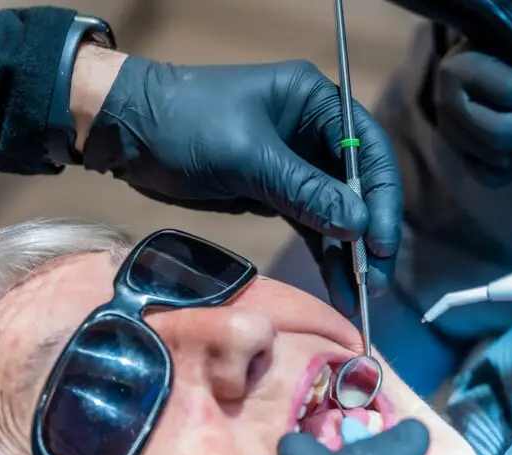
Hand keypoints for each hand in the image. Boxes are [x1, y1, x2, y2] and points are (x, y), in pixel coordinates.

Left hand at [71, 47, 401, 313]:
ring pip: (335, 213)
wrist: (129, 133)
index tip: (381, 243)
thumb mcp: (247, 156)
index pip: (368, 149)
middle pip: (357, 186)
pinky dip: (323, 254)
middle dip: (368, 234)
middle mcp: (312, 131)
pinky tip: (336, 285)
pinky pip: (310, 226)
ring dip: (348, 253)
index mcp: (314, 102)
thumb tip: (359, 225)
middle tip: (375, 280)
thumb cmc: (185, 124)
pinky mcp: (275, 193)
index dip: (382, 197)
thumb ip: (305, 190)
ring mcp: (295, 165)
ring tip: (358, 295)